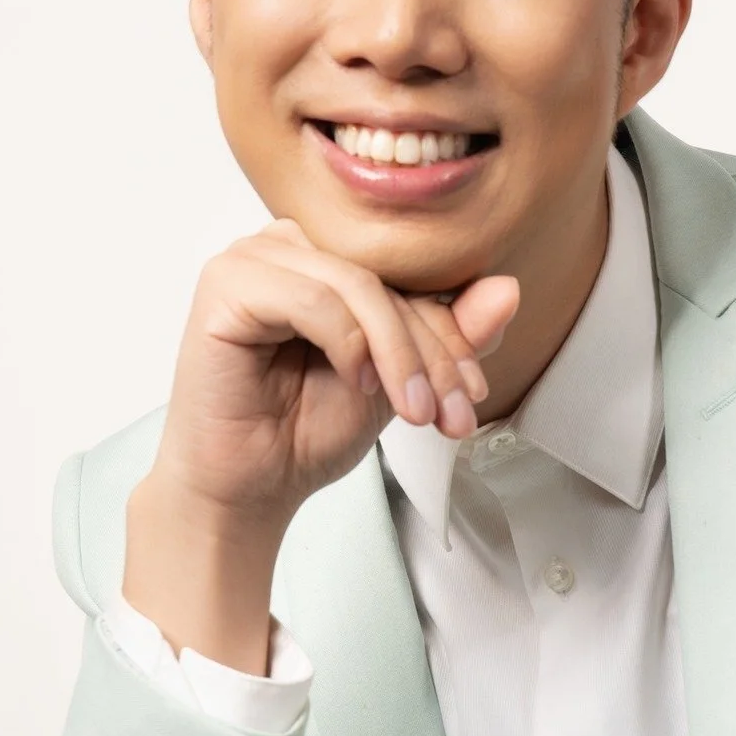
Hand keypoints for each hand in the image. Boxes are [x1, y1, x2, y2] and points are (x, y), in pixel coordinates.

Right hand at [121, 222, 517, 670]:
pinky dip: (348, 343)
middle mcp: (287, 246)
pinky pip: (312, 298)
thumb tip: (509, 289)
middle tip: (453, 414)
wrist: (250, 489)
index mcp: (324, 257)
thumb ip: (449, 334)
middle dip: (432, 352)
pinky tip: (359, 384)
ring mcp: (252, 258)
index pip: (405, 278)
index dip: (450, 334)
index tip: (474, 396)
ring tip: (415, 411)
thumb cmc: (306, 431)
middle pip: (385, 280)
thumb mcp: (399, 381)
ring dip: (399, 353)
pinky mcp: (226, 284)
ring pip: (358, 285)